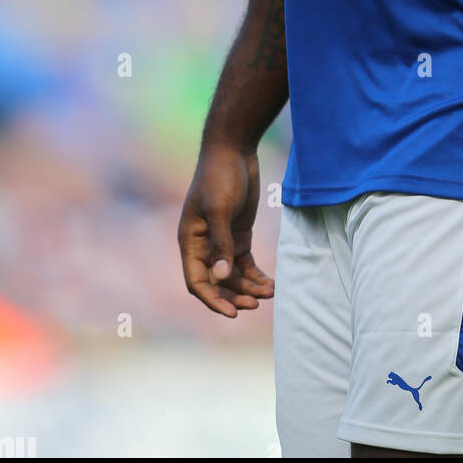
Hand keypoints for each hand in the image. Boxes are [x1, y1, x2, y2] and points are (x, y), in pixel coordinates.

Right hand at [178, 144, 274, 317]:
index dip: (213, 300)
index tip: (232, 313)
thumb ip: (221, 243)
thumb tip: (222, 277)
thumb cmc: (220, 176)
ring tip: (270, 293)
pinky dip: (257, 275)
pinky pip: (246, 263)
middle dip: (235, 296)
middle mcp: (204, 246)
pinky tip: (271, 284)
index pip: (197, 282)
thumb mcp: (220, 209)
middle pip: (217, 283)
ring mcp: (222, 241)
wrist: (234, 150)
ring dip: (249, 287)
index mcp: (190, 242)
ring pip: (234, 276)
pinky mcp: (239, 235)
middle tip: (256, 304)